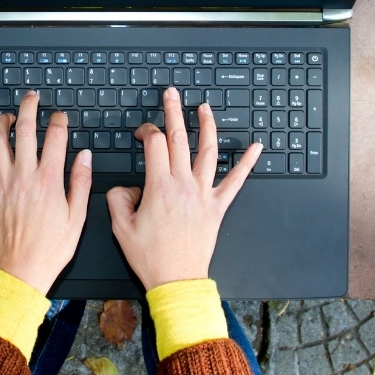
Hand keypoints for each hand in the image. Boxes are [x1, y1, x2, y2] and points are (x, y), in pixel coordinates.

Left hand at [0, 92, 92, 293]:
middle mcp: (24, 176)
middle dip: (28, 108)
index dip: (58, 121)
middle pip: (24, 130)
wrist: (23, 268)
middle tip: (31, 98)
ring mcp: (4, 183)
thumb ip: (80, 181)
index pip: (55, 137)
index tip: (60, 116)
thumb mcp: (78, 215)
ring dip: (1, 124)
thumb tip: (84, 155)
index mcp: (49, 180)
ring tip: (8, 117)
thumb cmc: (52, 247)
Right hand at [106, 87, 262, 290]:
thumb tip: (126, 188)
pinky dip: (247, 163)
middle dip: (174, 112)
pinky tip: (257, 147)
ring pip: (208, 152)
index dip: (148, 131)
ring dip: (207, 126)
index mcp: (159, 187)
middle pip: (180, 139)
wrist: (177, 280)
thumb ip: (117, 199)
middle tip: (172, 95)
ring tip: (205, 108)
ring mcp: (203, 195)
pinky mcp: (217, 207)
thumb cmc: (151, 257)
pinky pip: (236, 181)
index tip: (143, 133)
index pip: (155, 144)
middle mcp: (183, 186)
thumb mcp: (120, 228)